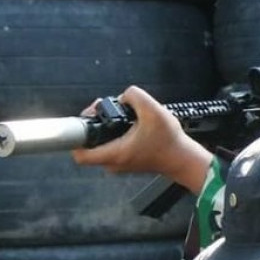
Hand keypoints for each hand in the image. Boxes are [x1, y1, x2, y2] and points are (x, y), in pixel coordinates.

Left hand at [71, 85, 211, 192]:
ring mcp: (120, 164)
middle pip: (89, 145)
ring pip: (101, 145)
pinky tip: (129, 126)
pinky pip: (112, 147)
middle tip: (109, 112)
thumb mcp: (153, 110)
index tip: (88, 120)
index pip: (80, 154)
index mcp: (115, 153)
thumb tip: (124, 96)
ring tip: (122, 118)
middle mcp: (114, 162)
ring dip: (107, 129)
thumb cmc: (170, 142)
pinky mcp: (127, 161)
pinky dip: (116, 135)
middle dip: (96, 124)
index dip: (76, 135)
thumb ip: (134, 95)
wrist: (183, 159)